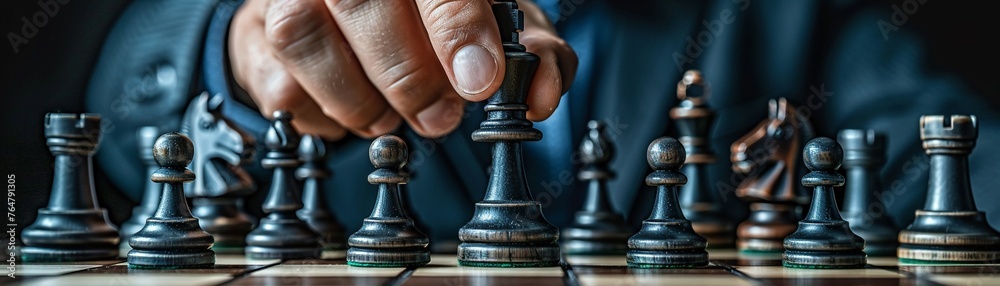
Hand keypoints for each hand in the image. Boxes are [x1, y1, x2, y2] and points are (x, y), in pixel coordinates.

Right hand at [229, 0, 576, 139]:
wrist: (354, 21)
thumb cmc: (434, 23)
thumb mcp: (498, 31)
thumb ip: (535, 55)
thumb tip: (543, 92)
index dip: (456, 26)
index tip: (479, 80)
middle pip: (362, 0)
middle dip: (408, 76)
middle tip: (440, 116)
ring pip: (304, 35)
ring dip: (358, 98)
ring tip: (389, 119)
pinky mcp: (254, 31)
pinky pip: (276, 79)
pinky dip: (320, 114)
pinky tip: (348, 113)